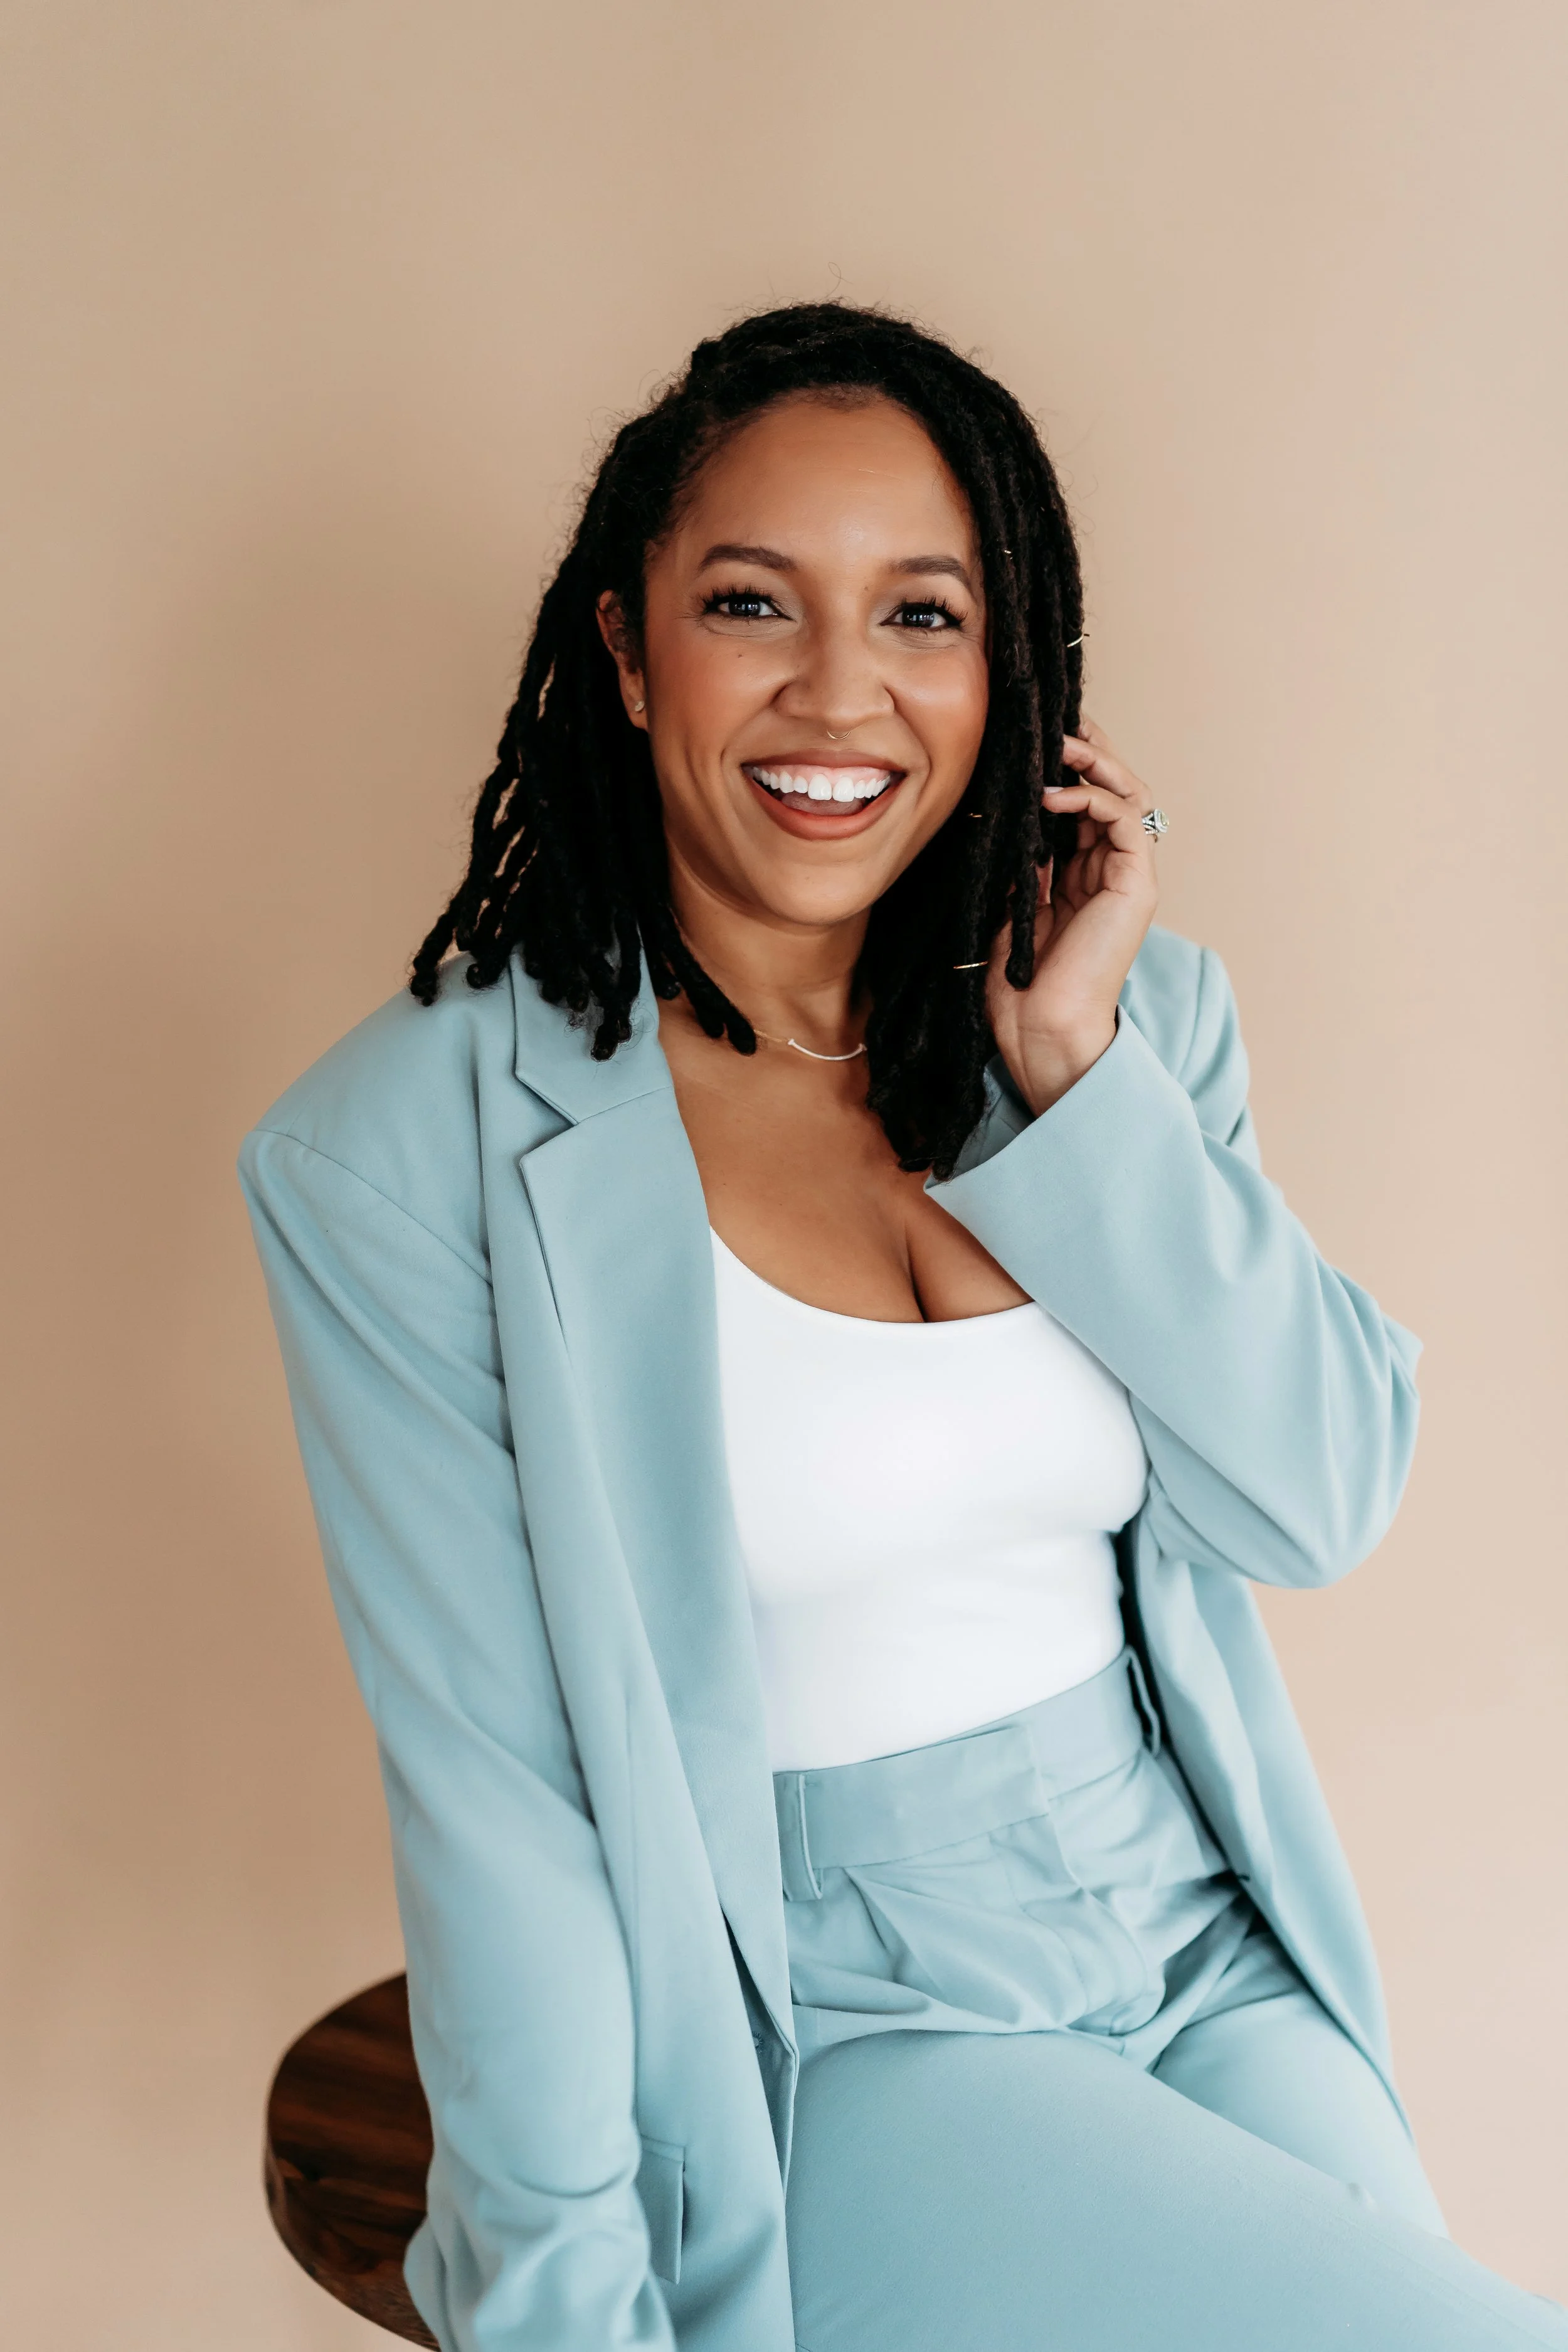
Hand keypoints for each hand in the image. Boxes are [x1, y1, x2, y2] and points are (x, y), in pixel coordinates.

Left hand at [985, 720, 1160, 1115]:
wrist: (1041, 1030)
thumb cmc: (1016, 983)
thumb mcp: (1004, 902)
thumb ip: (1012, 858)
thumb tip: (997, 809)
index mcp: (1079, 873)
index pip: (1080, 800)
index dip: (1063, 765)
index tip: (1032, 736)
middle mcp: (1108, 870)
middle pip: (1112, 788)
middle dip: (1086, 750)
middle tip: (1054, 722)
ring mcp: (1127, 876)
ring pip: (1127, 795)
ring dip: (1094, 763)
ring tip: (1057, 744)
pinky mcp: (1136, 885)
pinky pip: (1125, 821)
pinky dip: (1093, 798)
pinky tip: (1053, 794)